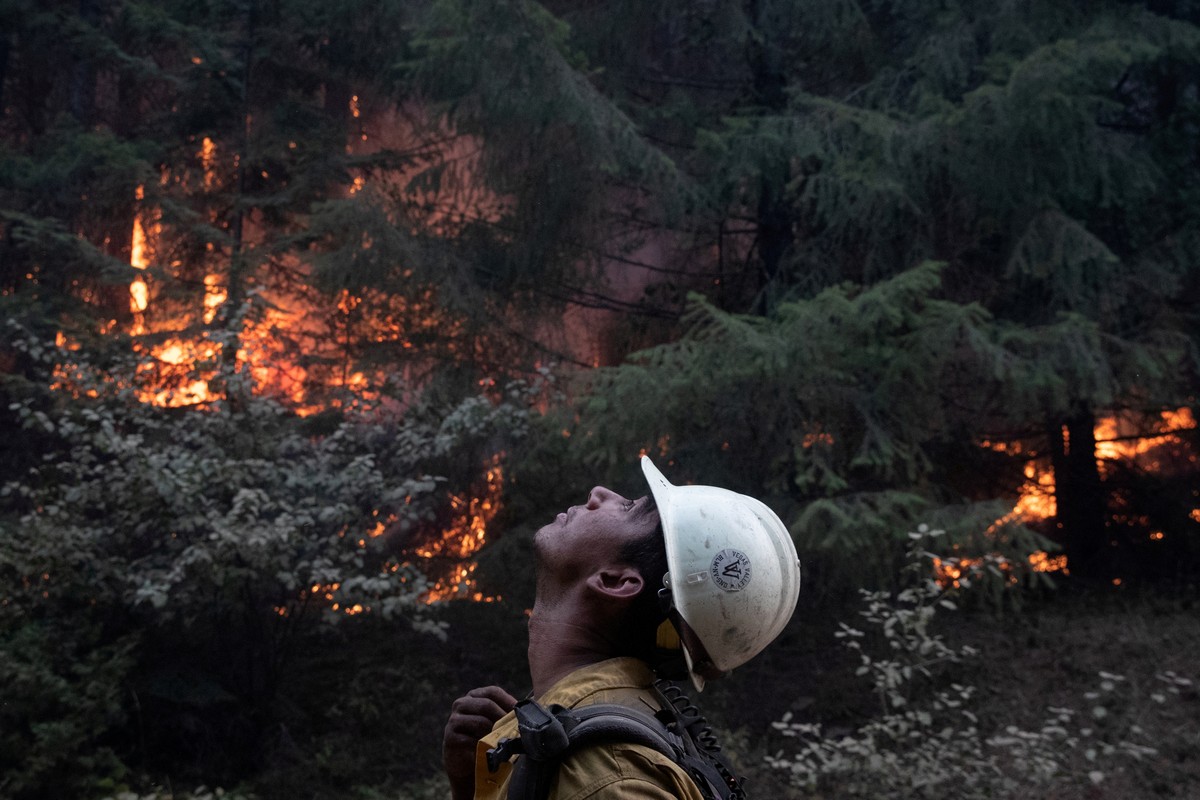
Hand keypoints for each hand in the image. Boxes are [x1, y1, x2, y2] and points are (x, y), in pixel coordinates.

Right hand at [443, 685, 517, 799]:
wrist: (464, 761)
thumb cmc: (483, 737)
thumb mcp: (494, 722)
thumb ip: (505, 714)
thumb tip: (530, 711)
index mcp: (474, 696)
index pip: (492, 691)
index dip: (508, 701)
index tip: (519, 713)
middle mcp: (461, 704)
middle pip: (486, 704)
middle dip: (503, 717)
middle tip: (514, 729)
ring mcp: (454, 720)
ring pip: (480, 721)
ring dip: (495, 732)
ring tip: (504, 740)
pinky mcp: (450, 738)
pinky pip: (471, 740)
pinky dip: (484, 746)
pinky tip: (490, 751)